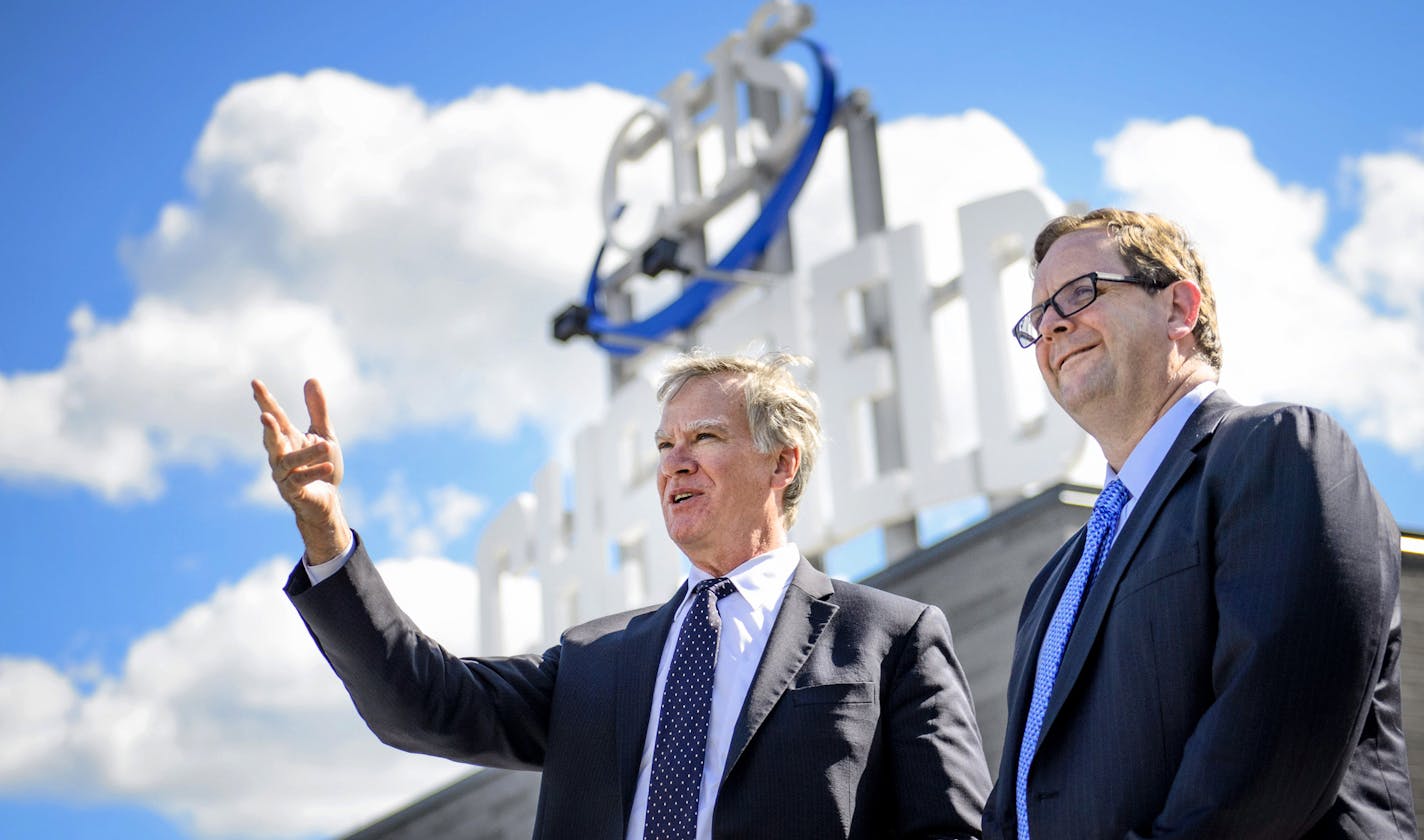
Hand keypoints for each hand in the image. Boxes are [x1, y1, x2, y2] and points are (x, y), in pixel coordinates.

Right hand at [252, 378, 351, 561]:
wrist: (325, 501)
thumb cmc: (322, 465)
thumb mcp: (324, 434)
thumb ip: (317, 409)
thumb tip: (310, 379)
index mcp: (287, 438)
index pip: (275, 416)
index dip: (265, 400)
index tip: (255, 382)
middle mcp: (280, 455)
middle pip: (272, 439)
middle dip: (269, 428)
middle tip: (265, 416)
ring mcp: (284, 475)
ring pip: (290, 462)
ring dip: (308, 454)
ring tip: (326, 446)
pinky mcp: (294, 491)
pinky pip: (302, 480)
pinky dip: (315, 472)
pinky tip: (328, 466)